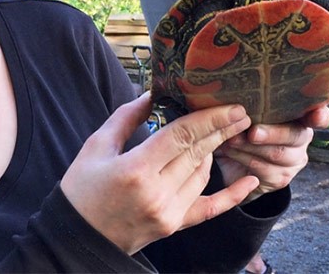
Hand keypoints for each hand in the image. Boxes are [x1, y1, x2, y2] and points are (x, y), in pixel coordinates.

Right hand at [60, 93, 258, 254]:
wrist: (78, 235)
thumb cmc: (82, 187)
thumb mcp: (97, 146)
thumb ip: (127, 117)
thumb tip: (152, 93)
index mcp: (136, 169)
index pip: (182, 137)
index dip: (209, 118)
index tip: (230, 105)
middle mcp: (158, 193)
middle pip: (197, 152)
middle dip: (222, 129)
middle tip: (241, 110)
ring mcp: (169, 213)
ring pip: (203, 174)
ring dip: (214, 150)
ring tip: (222, 130)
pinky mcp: (174, 226)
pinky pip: (210, 209)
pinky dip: (232, 195)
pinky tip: (250, 181)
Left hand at [214, 105, 328, 201]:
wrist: (226, 158)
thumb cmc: (236, 124)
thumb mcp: (243, 110)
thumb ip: (251, 102)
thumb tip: (238, 91)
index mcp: (297, 115)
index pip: (319, 116)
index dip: (320, 115)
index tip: (317, 114)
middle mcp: (300, 137)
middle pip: (295, 135)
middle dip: (272, 133)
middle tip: (253, 133)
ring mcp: (293, 159)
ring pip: (277, 154)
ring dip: (250, 146)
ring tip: (231, 139)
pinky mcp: (281, 178)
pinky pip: (264, 169)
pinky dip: (243, 158)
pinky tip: (230, 150)